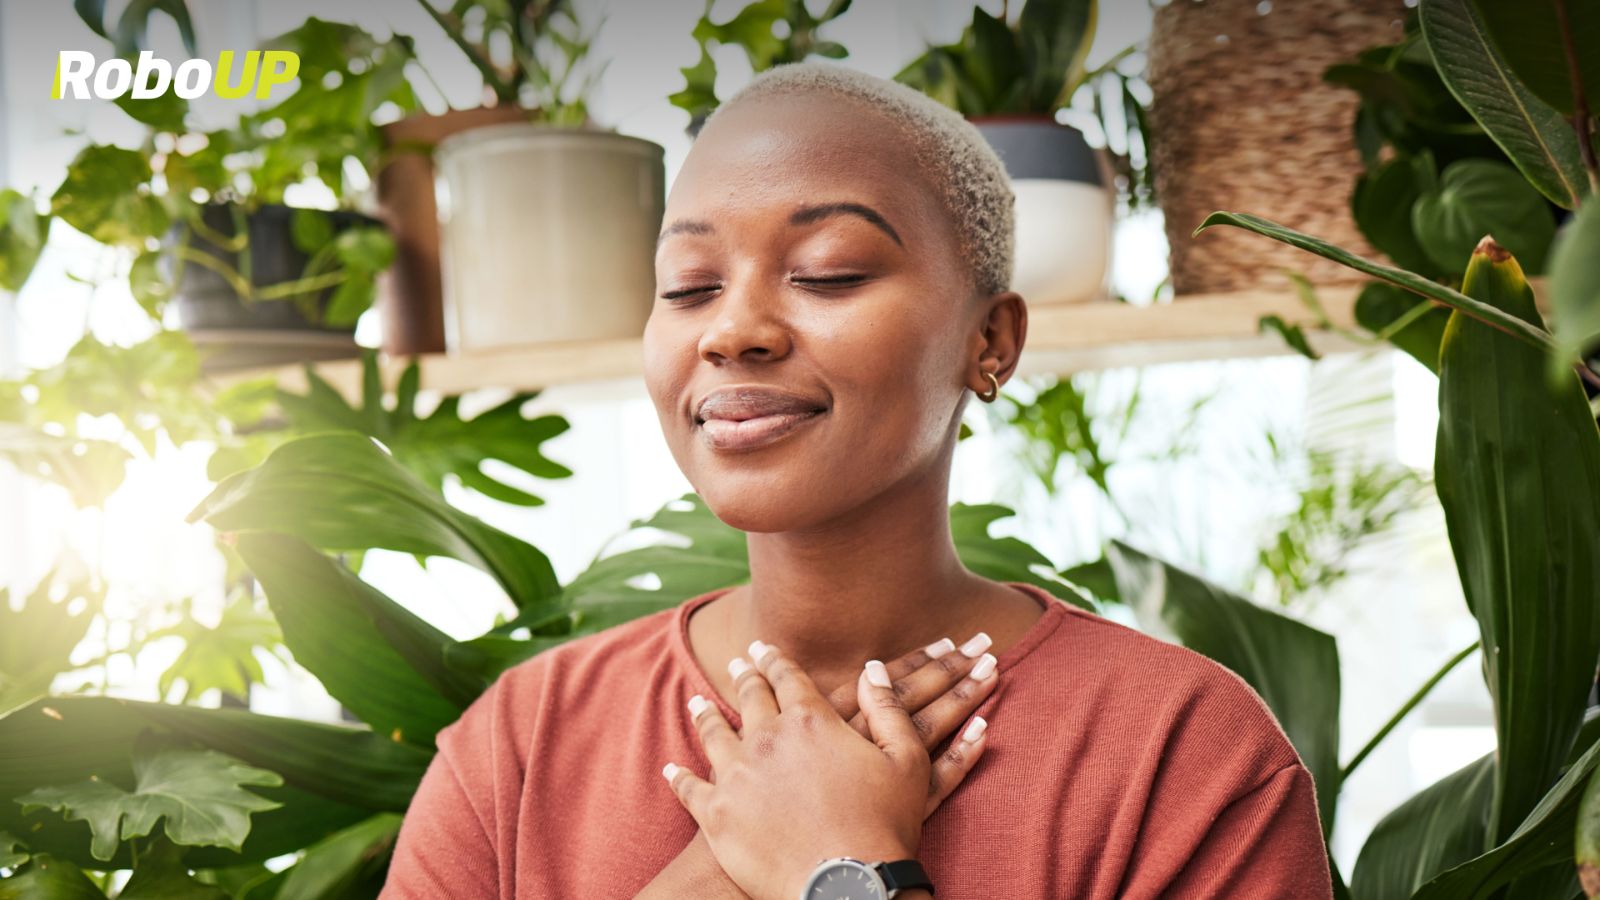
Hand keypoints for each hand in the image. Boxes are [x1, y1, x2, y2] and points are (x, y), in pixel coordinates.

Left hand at [662, 640, 992, 899]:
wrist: (846, 886)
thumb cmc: (884, 827)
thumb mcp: (906, 761)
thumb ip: (888, 710)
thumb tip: (872, 669)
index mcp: (810, 720)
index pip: (787, 678)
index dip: (775, 660)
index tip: (764, 649)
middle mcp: (766, 738)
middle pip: (749, 698)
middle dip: (744, 677)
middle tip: (737, 664)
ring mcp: (736, 775)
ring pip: (713, 734)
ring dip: (706, 716)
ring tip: (698, 704)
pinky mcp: (716, 814)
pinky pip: (690, 788)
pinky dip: (679, 778)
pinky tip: (672, 770)